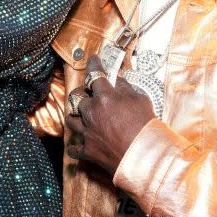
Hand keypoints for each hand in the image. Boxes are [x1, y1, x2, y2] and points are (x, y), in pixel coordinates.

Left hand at [66, 56, 156, 174]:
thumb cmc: (146, 127)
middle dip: (81, 93)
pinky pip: (74, 148)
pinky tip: (77, 145)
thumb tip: (119, 80)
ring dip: (75, 116)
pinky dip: (75, 147)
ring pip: (70, 119)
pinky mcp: (88, 150)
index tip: (93, 60)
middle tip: (87, 94)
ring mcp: (88, 132)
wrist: (146, 156)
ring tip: (79, 116)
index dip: (94, 65)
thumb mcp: (141, 100)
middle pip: (77, 97)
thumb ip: (126, 88)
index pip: (95, 74)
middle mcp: (92, 112)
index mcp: (105, 96)